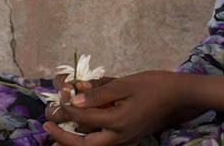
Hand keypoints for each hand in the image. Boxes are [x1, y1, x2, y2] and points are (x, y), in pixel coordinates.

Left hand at [44, 71, 183, 145]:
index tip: (60, 95)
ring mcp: (125, 140)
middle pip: (84, 144)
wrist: (177, 95)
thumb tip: (74, 97)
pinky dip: (88, 138)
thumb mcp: (125, 84)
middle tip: (47, 126)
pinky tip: (80, 130)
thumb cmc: (153, 85)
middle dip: (63, 138)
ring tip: (55, 133)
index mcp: (118, 121)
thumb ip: (99, 92)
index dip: (69, 106)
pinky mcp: (128, 138)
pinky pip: (103, 142)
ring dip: (74, 141)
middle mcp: (120, 136)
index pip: (84, 116)